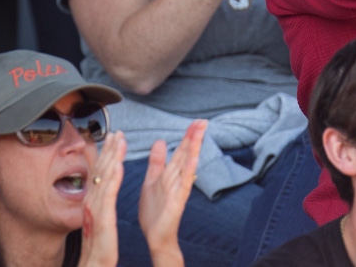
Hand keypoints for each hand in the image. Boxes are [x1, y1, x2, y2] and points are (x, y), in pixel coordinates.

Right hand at [78, 131, 125, 266]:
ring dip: (111, 157)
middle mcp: (92, 202)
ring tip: (119, 141)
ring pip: (104, 178)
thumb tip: (101, 191)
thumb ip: (99, 203)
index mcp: (93, 201)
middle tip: (117, 131)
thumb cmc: (97, 245)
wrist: (93, 265)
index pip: (100, 173)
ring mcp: (95, 209)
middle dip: (109, 150)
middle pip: (100, 171)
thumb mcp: (98, 219)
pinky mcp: (102, 218)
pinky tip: (119, 166)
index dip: (107, 155)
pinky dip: (113, 178)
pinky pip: (107, 195)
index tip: (114, 138)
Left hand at [139, 120, 204, 262]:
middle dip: (194, 137)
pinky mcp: (178, 200)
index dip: (188, 135)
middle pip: (187, 154)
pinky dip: (189, 170)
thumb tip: (161, 141)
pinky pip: (184, 183)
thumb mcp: (152, 180)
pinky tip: (194, 159)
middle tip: (203, 121)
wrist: (155, 235)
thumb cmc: (154, 211)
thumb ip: (157, 162)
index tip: (196, 121)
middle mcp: (176, 178)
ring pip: (187, 164)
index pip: (181, 150)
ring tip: (200, 132)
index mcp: (170, 173)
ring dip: (194, 148)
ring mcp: (179, 188)